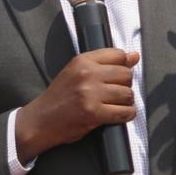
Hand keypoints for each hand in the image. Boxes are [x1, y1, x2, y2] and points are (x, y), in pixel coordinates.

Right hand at [15, 48, 138, 163]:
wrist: (41, 120)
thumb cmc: (59, 96)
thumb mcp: (77, 71)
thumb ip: (105, 62)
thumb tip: (134, 56)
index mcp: (82, 61)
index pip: (118, 54)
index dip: (123, 66)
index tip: (119, 75)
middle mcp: (87, 74)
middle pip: (126, 75)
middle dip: (125, 85)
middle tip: (116, 93)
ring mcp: (90, 94)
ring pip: (127, 94)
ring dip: (126, 102)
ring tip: (115, 104)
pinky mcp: (93, 113)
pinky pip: (123, 112)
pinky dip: (126, 115)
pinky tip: (119, 115)